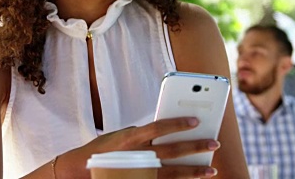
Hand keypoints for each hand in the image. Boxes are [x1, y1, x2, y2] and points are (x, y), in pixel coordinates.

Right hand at [58, 117, 219, 178]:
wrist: (80, 172)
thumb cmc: (104, 150)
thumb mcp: (121, 136)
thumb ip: (143, 134)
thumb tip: (168, 131)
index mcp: (130, 138)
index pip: (158, 127)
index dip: (178, 123)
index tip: (196, 120)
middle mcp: (137, 156)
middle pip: (173, 150)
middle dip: (196, 146)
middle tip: (214, 143)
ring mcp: (140, 174)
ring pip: (174, 173)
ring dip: (195, 171)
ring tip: (212, 170)